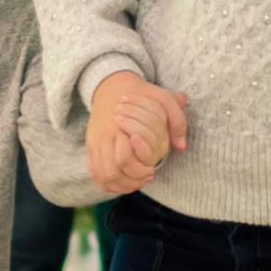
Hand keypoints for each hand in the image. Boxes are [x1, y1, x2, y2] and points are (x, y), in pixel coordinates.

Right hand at [91, 71, 188, 195]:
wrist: (110, 85)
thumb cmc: (140, 93)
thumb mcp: (162, 98)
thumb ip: (176, 120)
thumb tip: (180, 146)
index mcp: (119, 126)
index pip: (124, 158)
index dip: (140, 171)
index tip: (152, 170)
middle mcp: (103, 137)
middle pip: (112, 172)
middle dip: (132, 181)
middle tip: (146, 177)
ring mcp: (94, 144)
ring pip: (102, 176)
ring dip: (121, 186)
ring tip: (136, 182)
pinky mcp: (90, 148)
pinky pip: (95, 174)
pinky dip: (108, 184)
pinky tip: (123, 182)